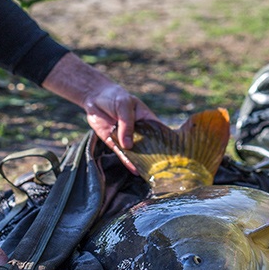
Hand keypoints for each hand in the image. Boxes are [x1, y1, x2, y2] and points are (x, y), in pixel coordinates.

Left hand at [43, 51, 157, 169]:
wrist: (94, 97)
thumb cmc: (114, 97)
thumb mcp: (123, 105)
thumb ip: (126, 124)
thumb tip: (128, 145)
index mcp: (146, 118)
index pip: (159, 131)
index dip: (166, 141)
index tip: (173, 153)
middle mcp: (139, 130)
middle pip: (148, 145)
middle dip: (154, 155)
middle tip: (162, 168)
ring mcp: (126, 137)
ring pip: (136, 152)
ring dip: (141, 161)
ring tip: (149, 172)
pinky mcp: (114, 142)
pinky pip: (122, 154)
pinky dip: (127, 162)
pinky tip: (134, 169)